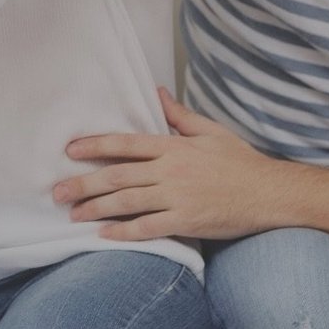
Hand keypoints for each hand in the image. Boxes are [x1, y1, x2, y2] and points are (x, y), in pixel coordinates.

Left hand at [51, 88, 290, 241]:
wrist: (271, 194)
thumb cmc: (241, 162)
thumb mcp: (210, 132)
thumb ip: (179, 115)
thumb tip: (157, 92)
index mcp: (173, 146)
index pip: (125, 143)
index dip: (95, 146)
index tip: (70, 151)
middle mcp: (170, 170)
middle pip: (117, 175)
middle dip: (84, 183)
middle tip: (57, 191)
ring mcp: (177, 197)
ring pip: (127, 201)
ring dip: (96, 208)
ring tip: (74, 214)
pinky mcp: (187, 221)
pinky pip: (148, 227)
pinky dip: (124, 232)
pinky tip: (105, 235)